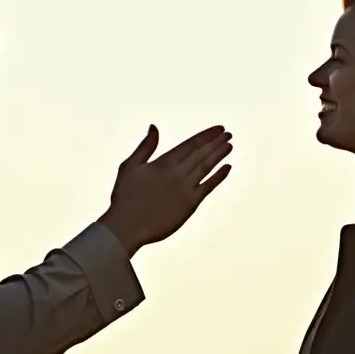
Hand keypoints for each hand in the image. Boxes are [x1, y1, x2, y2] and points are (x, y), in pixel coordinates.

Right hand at [99, 124, 232, 253]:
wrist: (128, 226)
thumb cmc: (125, 196)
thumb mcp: (130, 166)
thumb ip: (146, 146)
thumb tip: (154, 127)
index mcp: (165, 162)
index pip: (191, 144)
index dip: (206, 135)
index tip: (219, 129)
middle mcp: (179, 173)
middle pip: (202, 153)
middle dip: (216, 142)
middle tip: (228, 133)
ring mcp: (186, 189)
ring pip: (207, 167)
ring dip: (219, 155)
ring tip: (229, 145)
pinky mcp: (190, 204)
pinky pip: (208, 187)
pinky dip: (219, 176)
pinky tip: (227, 167)